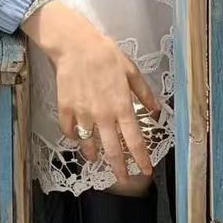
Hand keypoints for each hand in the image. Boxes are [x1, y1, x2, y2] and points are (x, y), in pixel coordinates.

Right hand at [20, 1, 158, 183]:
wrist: (75, 43)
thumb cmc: (105, 54)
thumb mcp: (130, 70)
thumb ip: (144, 92)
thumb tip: (157, 110)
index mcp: (122, 107)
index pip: (135, 141)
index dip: (142, 159)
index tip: (146, 172)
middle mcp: (104, 115)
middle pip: (113, 151)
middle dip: (119, 169)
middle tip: (123, 179)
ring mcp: (83, 113)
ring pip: (88, 144)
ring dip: (93, 154)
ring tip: (95, 158)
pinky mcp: (66, 108)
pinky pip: (69, 130)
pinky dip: (73, 136)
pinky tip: (76, 136)